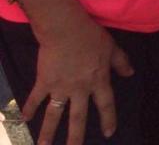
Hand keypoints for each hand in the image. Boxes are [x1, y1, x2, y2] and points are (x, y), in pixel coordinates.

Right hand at [22, 13, 133, 144]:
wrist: (66, 30)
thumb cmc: (91, 36)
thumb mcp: (112, 48)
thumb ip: (121, 62)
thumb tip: (130, 73)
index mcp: (98, 81)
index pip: (106, 104)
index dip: (109, 119)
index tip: (109, 133)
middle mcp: (80, 89)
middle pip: (78, 117)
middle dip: (76, 136)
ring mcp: (60, 87)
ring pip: (55, 114)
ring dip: (48, 131)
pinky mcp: (44, 82)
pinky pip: (36, 98)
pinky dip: (28, 108)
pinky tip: (23, 119)